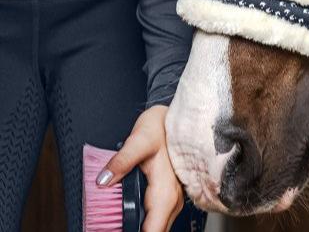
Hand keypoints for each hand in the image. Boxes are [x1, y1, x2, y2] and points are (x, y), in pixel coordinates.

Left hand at [97, 105, 184, 231]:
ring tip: (117, 220)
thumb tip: (102, 180)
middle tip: (110, 226)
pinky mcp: (169, 198)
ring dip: (139, 227)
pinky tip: (129, 214)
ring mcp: (173, 201)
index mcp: (166, 192)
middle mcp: (173, 200)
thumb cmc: (161, 127)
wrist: (174, 118)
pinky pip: (156, 220)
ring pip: (156, 228)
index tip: (117, 230)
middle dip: (132, 230)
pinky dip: (144, 222)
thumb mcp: (139, 139)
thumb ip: (122, 161)